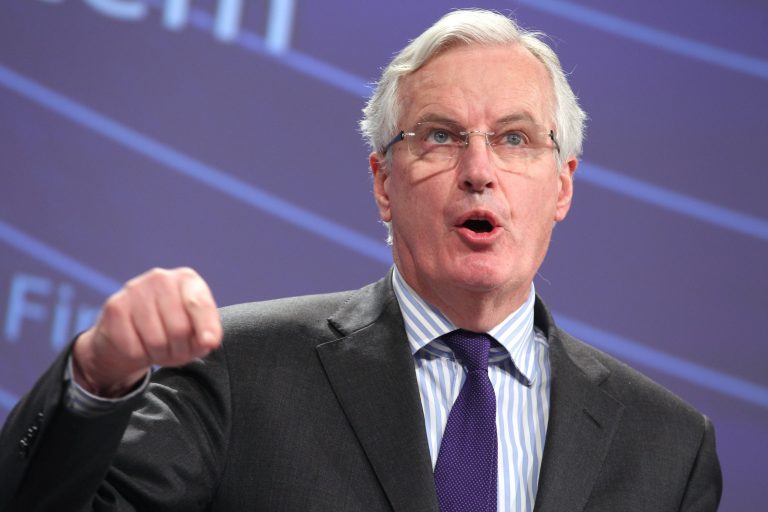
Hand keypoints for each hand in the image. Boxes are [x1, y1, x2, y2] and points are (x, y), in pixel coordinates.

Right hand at [72, 267, 221, 396]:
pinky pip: (133, 348)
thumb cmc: (171, 331)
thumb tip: (209, 341)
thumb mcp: (195, 332)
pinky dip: (139, 356)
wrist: (127, 336)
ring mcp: (135, 290)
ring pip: (156, 341)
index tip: (208, 344)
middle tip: (176, 351)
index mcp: (187, 280)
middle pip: (179, 328)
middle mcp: (161, 278)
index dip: (206, 328)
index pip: (199, 304)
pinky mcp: (115, 307)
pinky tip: (139, 346)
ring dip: (160, 355)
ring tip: (158, 349)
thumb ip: (208, 335)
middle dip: (180, 350)